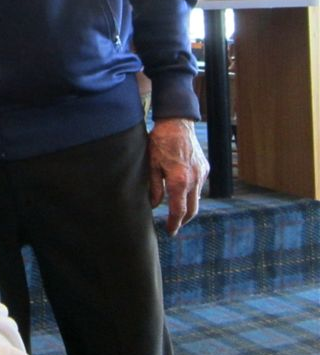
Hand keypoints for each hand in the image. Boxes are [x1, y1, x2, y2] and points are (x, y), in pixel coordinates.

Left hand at [148, 118, 209, 235]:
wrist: (177, 122)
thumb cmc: (160, 142)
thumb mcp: (151, 164)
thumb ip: (154, 187)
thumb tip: (154, 205)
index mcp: (179, 181)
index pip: (179, 211)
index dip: (174, 224)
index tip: (170, 232)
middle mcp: (194, 180)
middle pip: (192, 210)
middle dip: (183, 221)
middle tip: (174, 227)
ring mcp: (202, 174)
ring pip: (197, 198)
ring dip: (188, 207)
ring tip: (177, 211)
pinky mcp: (205, 168)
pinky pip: (199, 186)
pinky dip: (192, 193)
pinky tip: (183, 192)